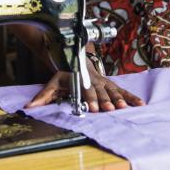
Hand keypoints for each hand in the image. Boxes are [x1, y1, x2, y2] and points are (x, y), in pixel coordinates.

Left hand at [25, 58, 145, 111]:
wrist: (76, 59)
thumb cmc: (64, 75)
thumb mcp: (52, 84)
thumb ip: (42, 97)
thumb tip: (28, 107)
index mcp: (80, 80)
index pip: (84, 90)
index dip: (89, 98)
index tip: (93, 108)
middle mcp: (93, 81)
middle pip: (99, 92)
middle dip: (104, 100)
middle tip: (109, 109)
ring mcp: (104, 82)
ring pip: (112, 90)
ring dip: (118, 99)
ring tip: (124, 107)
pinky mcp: (112, 85)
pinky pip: (123, 90)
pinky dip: (131, 96)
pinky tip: (140, 104)